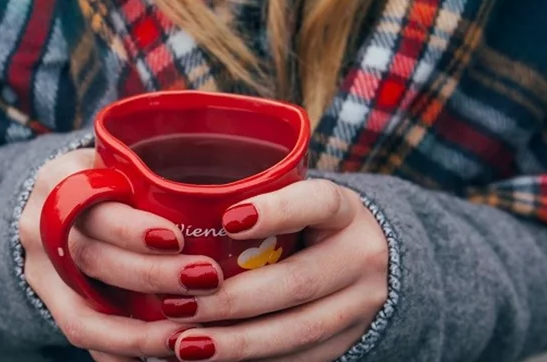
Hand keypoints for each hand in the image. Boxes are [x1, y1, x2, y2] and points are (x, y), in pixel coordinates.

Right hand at [18, 149, 223, 361]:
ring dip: (139, 332)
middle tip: (206, 280)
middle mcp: (40, 227)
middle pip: (91, 258)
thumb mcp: (124, 160)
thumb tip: (234, 201)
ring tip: (186, 336)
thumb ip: (158, 176)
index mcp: (60, 180)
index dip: (131, 229)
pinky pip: (85, 339)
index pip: (91, 205)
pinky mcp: (52, 305)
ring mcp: (42, 272)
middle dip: (151, 276)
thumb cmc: (114, 176)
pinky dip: (123, 352)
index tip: (179, 240)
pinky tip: (163, 355)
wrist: (64, 200)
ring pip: (84, 314)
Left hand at [164, 180, 389, 360]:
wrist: (371, 262)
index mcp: (344, 211)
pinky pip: (298, 358)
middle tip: (177, 305)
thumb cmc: (309, 223)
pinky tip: (210, 360)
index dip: (277, 211)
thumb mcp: (297, 200)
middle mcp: (361, 256)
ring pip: (297, 330)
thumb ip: (255, 203)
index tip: (228, 221)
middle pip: (297, 282)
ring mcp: (359, 305)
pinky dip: (251, 360)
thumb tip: (174, 212)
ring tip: (185, 345)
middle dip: (232, 300)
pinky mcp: (348, 342)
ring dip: (236, 342)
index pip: (318, 203)